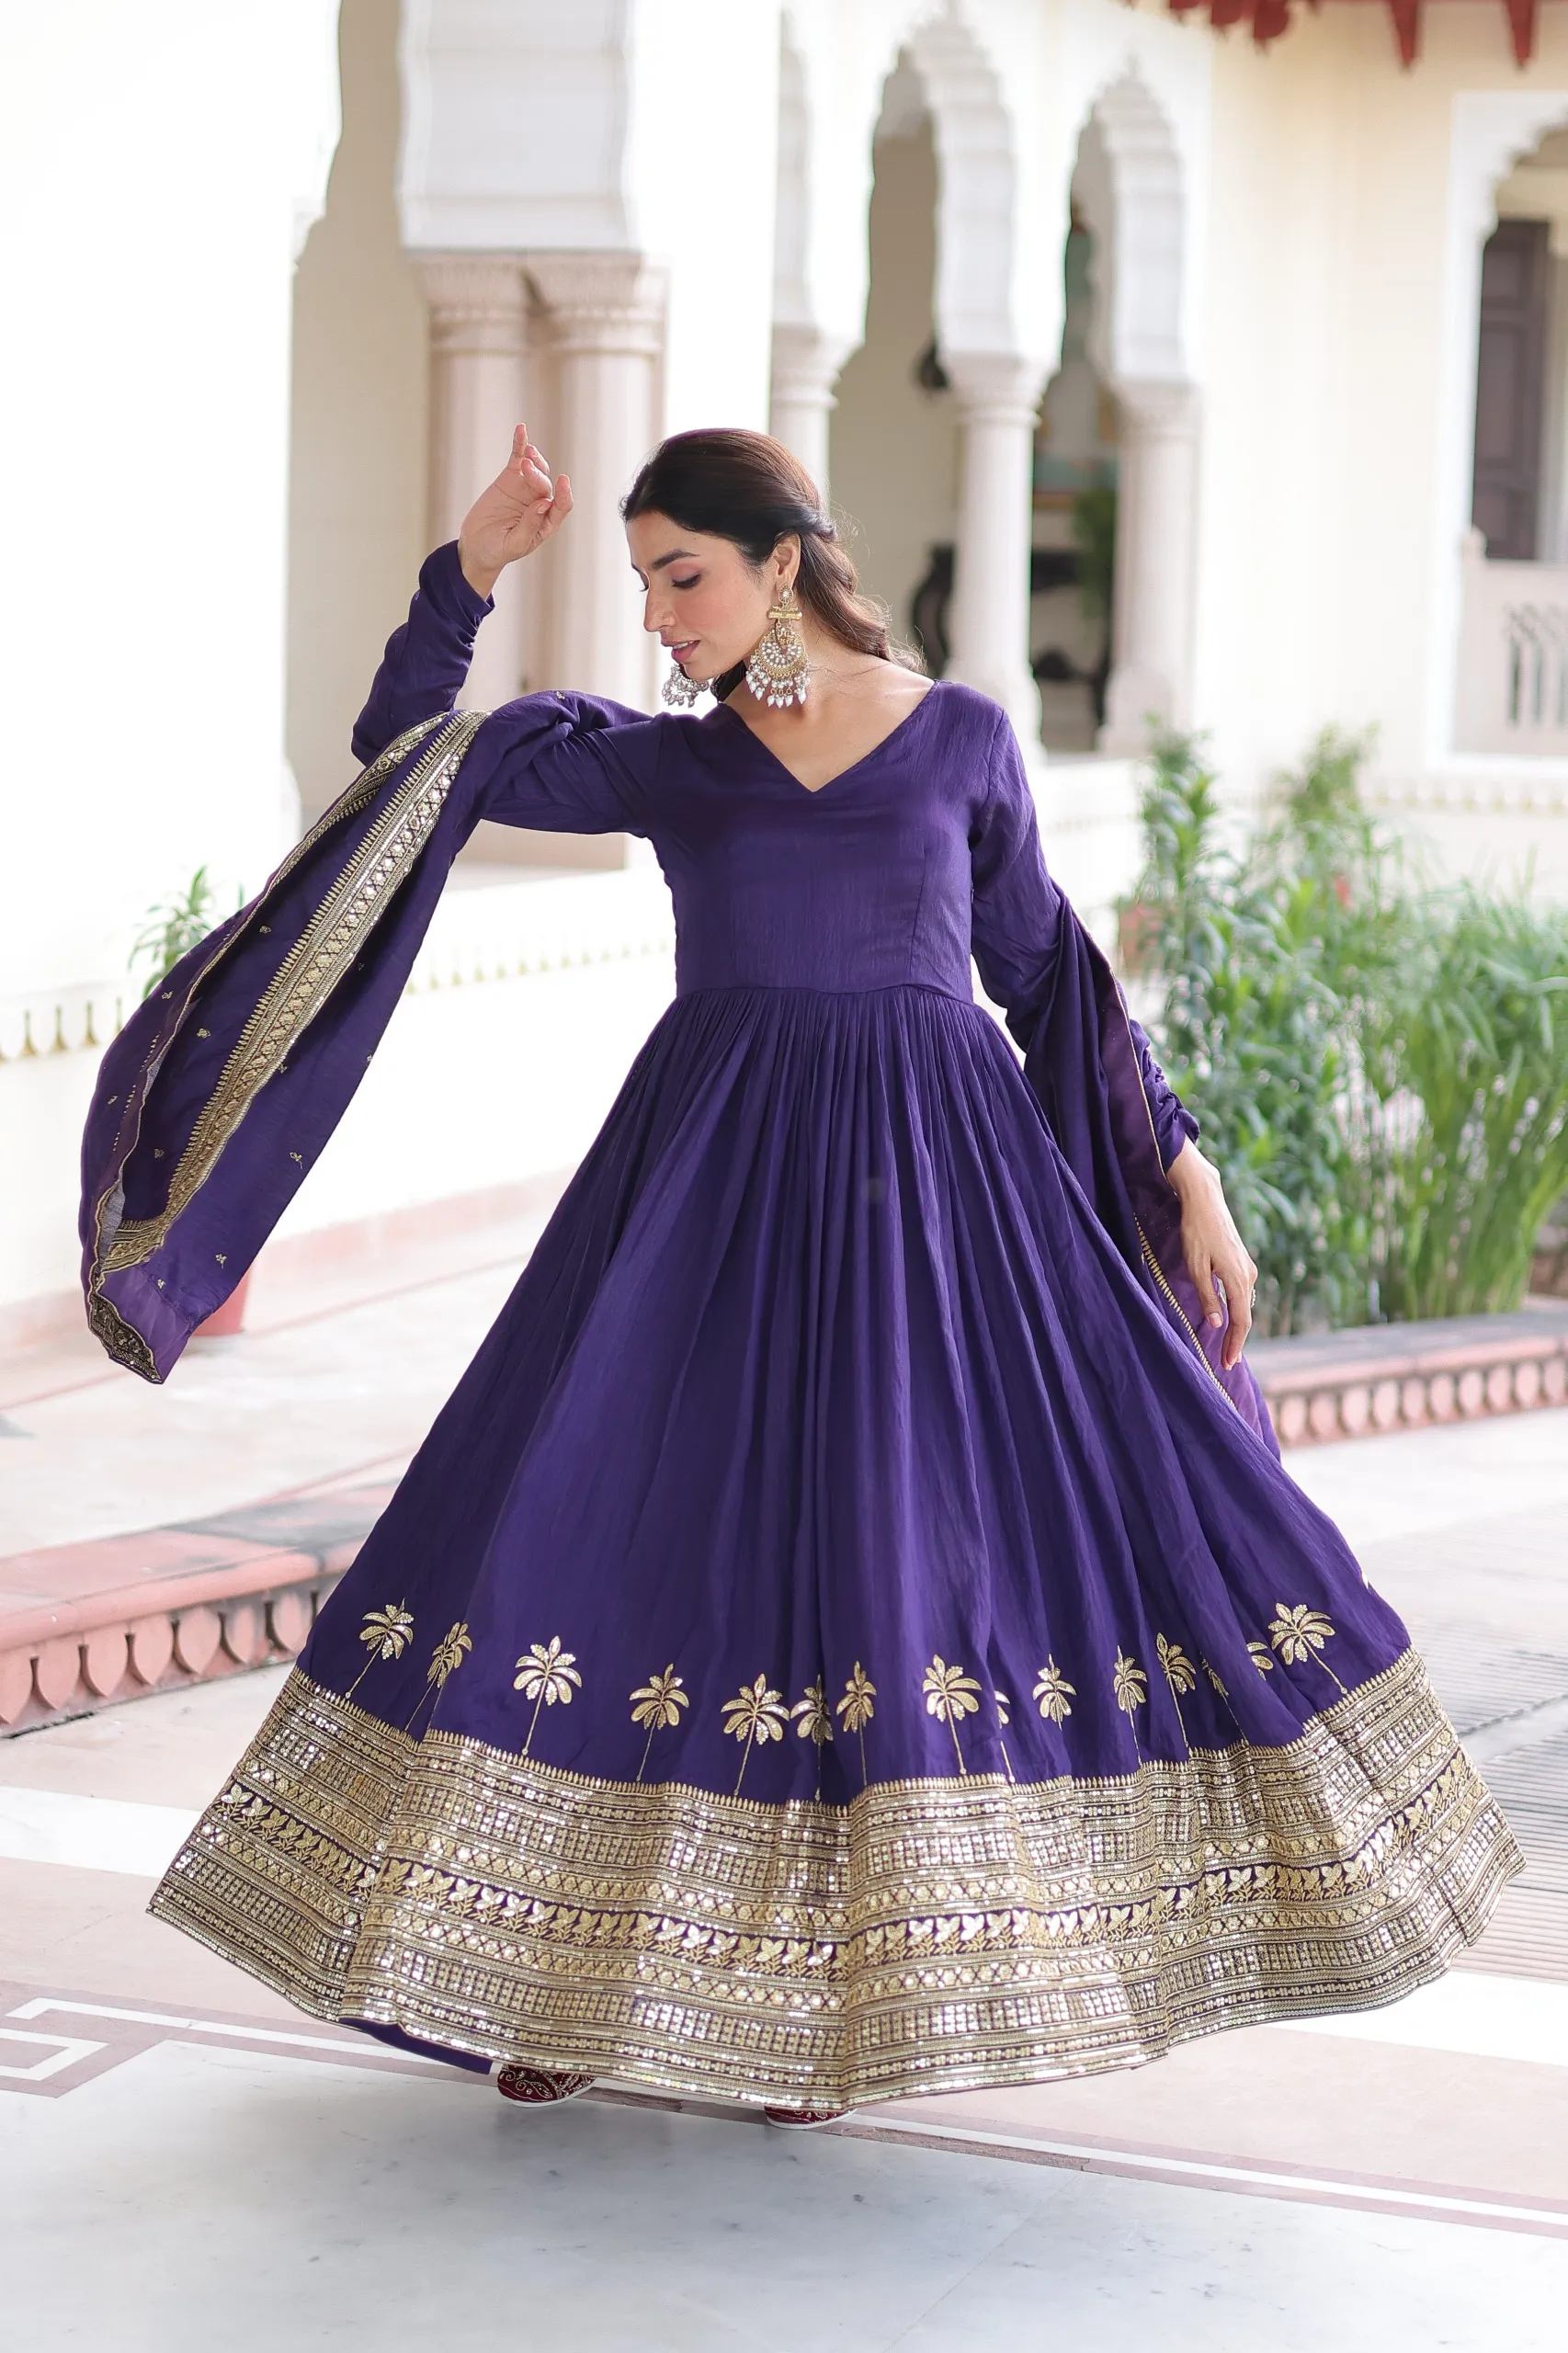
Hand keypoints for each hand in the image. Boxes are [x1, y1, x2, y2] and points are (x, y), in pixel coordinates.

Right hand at [457, 424, 572, 597]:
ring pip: (537, 469)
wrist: (475, 545)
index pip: (562, 506)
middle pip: (546, 485)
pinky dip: (520, 445)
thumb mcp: (514, 544)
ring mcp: (525, 489)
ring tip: (528, 452)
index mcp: (546, 523)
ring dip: (535, 459)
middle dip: (539, 475)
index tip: (563, 480)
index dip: (565, 493)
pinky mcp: (510, 478)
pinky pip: (517, 459)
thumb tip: (543, 504)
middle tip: (526, 469)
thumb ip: (530, 525)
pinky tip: (521, 430)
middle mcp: (539, 503)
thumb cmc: (497, 550)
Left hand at [1166, 1141, 1257, 1370]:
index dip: (1234, 1344)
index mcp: (1238, 1279)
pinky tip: (1228, 1317)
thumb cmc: (1196, 1232)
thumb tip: (1217, 1323)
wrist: (1205, 1199)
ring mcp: (1247, 1267)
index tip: (1227, 1363)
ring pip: (1244, 1304)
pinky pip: (1242, 1292)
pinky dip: (1236, 1310)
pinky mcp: (1241, 1261)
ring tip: (1227, 1346)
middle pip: (1245, 1316)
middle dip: (1236, 1340)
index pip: (1240, 1321)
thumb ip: (1207, 1296)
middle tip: (1226, 1362)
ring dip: (1236, 1326)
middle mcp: (1248, 1275)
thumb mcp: (1195, 1267)